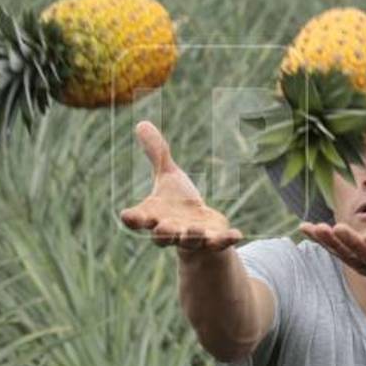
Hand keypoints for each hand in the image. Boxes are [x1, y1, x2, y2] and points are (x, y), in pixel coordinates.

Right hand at [119, 121, 243, 253]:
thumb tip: (141, 122)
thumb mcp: (167, 176)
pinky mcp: (213, 241)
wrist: (201, 230)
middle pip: (162, 236)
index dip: (132, 219)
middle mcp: (171, 230)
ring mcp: (192, 238)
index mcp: (154, 216)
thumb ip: (156, 154)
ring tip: (196, 230)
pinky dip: (226, 240)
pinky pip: (219, 243)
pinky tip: (237, 235)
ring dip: (193, 236)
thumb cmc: (178, 203)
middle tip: (162, 227)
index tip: (127, 216)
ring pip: (190, 241)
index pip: (138, 219)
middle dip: (163, 233)